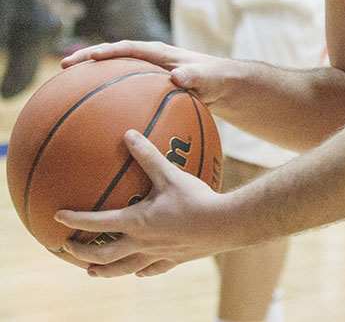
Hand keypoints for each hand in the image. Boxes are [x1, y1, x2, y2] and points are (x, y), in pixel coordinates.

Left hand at [55, 130, 236, 276]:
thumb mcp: (170, 174)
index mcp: (136, 222)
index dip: (76, 219)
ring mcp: (157, 254)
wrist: (224, 225)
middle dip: (82, 253)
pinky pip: (153, 269)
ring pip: (124, 268)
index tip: (57, 217)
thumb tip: (129, 134)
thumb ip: (148, 155)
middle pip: (104, 255)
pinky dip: (141, 271)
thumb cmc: (196, 199)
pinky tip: (140, 271)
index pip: (98, 222)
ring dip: (105, 271)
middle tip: (68, 249)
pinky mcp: (174, 260)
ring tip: (92, 272)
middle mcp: (141, 243)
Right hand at [62, 41, 237, 108]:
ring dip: (92, 77)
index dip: (107, 51)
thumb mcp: (207, 77)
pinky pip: (122, 91)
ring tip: (66, 88)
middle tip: (64, 66)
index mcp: (158, 53)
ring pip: (113, 72)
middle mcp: (148, 60)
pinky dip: (107, 98)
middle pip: (112, 56)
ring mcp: (145, 74)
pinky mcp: (146, 88)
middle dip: (88, 59)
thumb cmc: (215, 78)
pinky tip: (94, 116)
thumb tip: (176, 77)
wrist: (221, 85)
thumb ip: (194, 75)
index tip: (88, 58)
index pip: (128, 48)